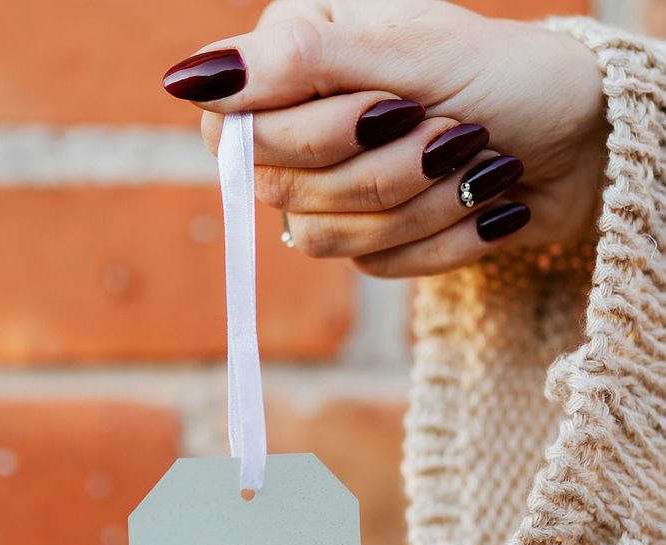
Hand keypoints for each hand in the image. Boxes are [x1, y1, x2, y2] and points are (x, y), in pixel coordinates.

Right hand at [163, 0, 605, 276]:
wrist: (578, 139)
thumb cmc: (502, 76)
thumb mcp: (407, 51)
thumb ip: (297, 62)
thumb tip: (189, 79)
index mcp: (297, 63)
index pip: (236, 132)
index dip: (308, 137)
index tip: (388, 108)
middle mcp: (304, 128)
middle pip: (285, 191)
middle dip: (386, 167)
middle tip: (453, 129)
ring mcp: (335, 193)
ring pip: (328, 239)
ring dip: (422, 204)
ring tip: (481, 162)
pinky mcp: (373, 244)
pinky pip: (377, 269)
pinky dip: (443, 239)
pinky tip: (487, 205)